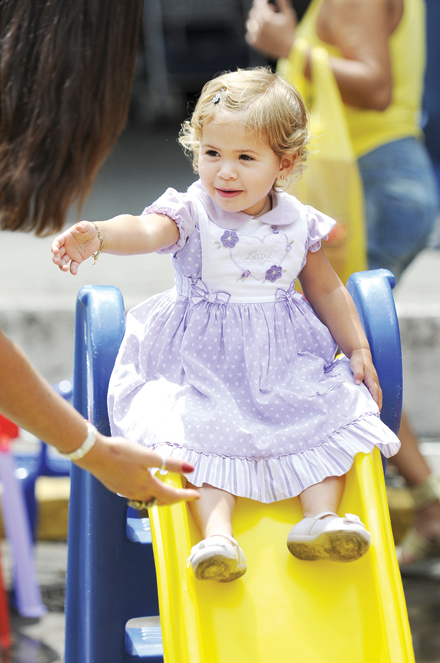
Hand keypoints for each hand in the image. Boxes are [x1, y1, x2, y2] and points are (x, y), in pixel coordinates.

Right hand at [51, 221, 100, 274]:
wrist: (97, 237)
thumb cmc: (89, 229)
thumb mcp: (86, 226)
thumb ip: (82, 226)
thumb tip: (79, 227)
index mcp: (65, 238)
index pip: (57, 242)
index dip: (54, 247)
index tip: (55, 251)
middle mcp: (66, 246)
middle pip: (58, 254)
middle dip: (56, 258)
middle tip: (57, 262)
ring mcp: (71, 254)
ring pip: (63, 261)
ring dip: (62, 266)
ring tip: (64, 269)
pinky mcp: (78, 259)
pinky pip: (73, 265)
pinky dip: (73, 269)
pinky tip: (74, 273)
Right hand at [77, 434, 199, 505]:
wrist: (94, 455)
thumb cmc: (121, 453)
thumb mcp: (149, 456)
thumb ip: (170, 464)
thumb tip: (190, 469)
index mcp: (147, 486)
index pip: (171, 496)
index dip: (185, 496)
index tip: (196, 497)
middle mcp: (137, 493)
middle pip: (160, 501)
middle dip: (173, 499)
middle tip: (183, 495)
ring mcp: (125, 492)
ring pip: (147, 499)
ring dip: (159, 497)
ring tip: (166, 490)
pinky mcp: (117, 488)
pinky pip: (136, 495)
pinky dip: (146, 493)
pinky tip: (144, 484)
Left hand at [245, 0, 296, 59]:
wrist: (290, 50)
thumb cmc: (290, 31)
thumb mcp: (288, 14)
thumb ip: (282, 2)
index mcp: (267, 18)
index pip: (259, 4)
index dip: (262, 1)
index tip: (266, 0)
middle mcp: (260, 27)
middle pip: (254, 12)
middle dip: (261, 9)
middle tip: (271, 11)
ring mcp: (257, 37)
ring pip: (249, 23)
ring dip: (256, 20)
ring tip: (265, 21)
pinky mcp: (257, 45)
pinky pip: (249, 36)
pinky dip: (252, 32)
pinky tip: (259, 31)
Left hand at [349, 348, 382, 409]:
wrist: (361, 353)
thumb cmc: (358, 360)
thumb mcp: (356, 366)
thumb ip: (357, 374)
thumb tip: (358, 383)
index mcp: (372, 379)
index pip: (375, 393)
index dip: (376, 402)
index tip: (376, 411)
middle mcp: (375, 381)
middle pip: (379, 396)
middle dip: (379, 405)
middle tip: (376, 415)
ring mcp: (374, 381)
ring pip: (378, 394)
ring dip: (378, 403)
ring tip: (376, 413)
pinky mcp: (372, 381)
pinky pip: (376, 392)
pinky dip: (376, 399)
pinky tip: (372, 403)